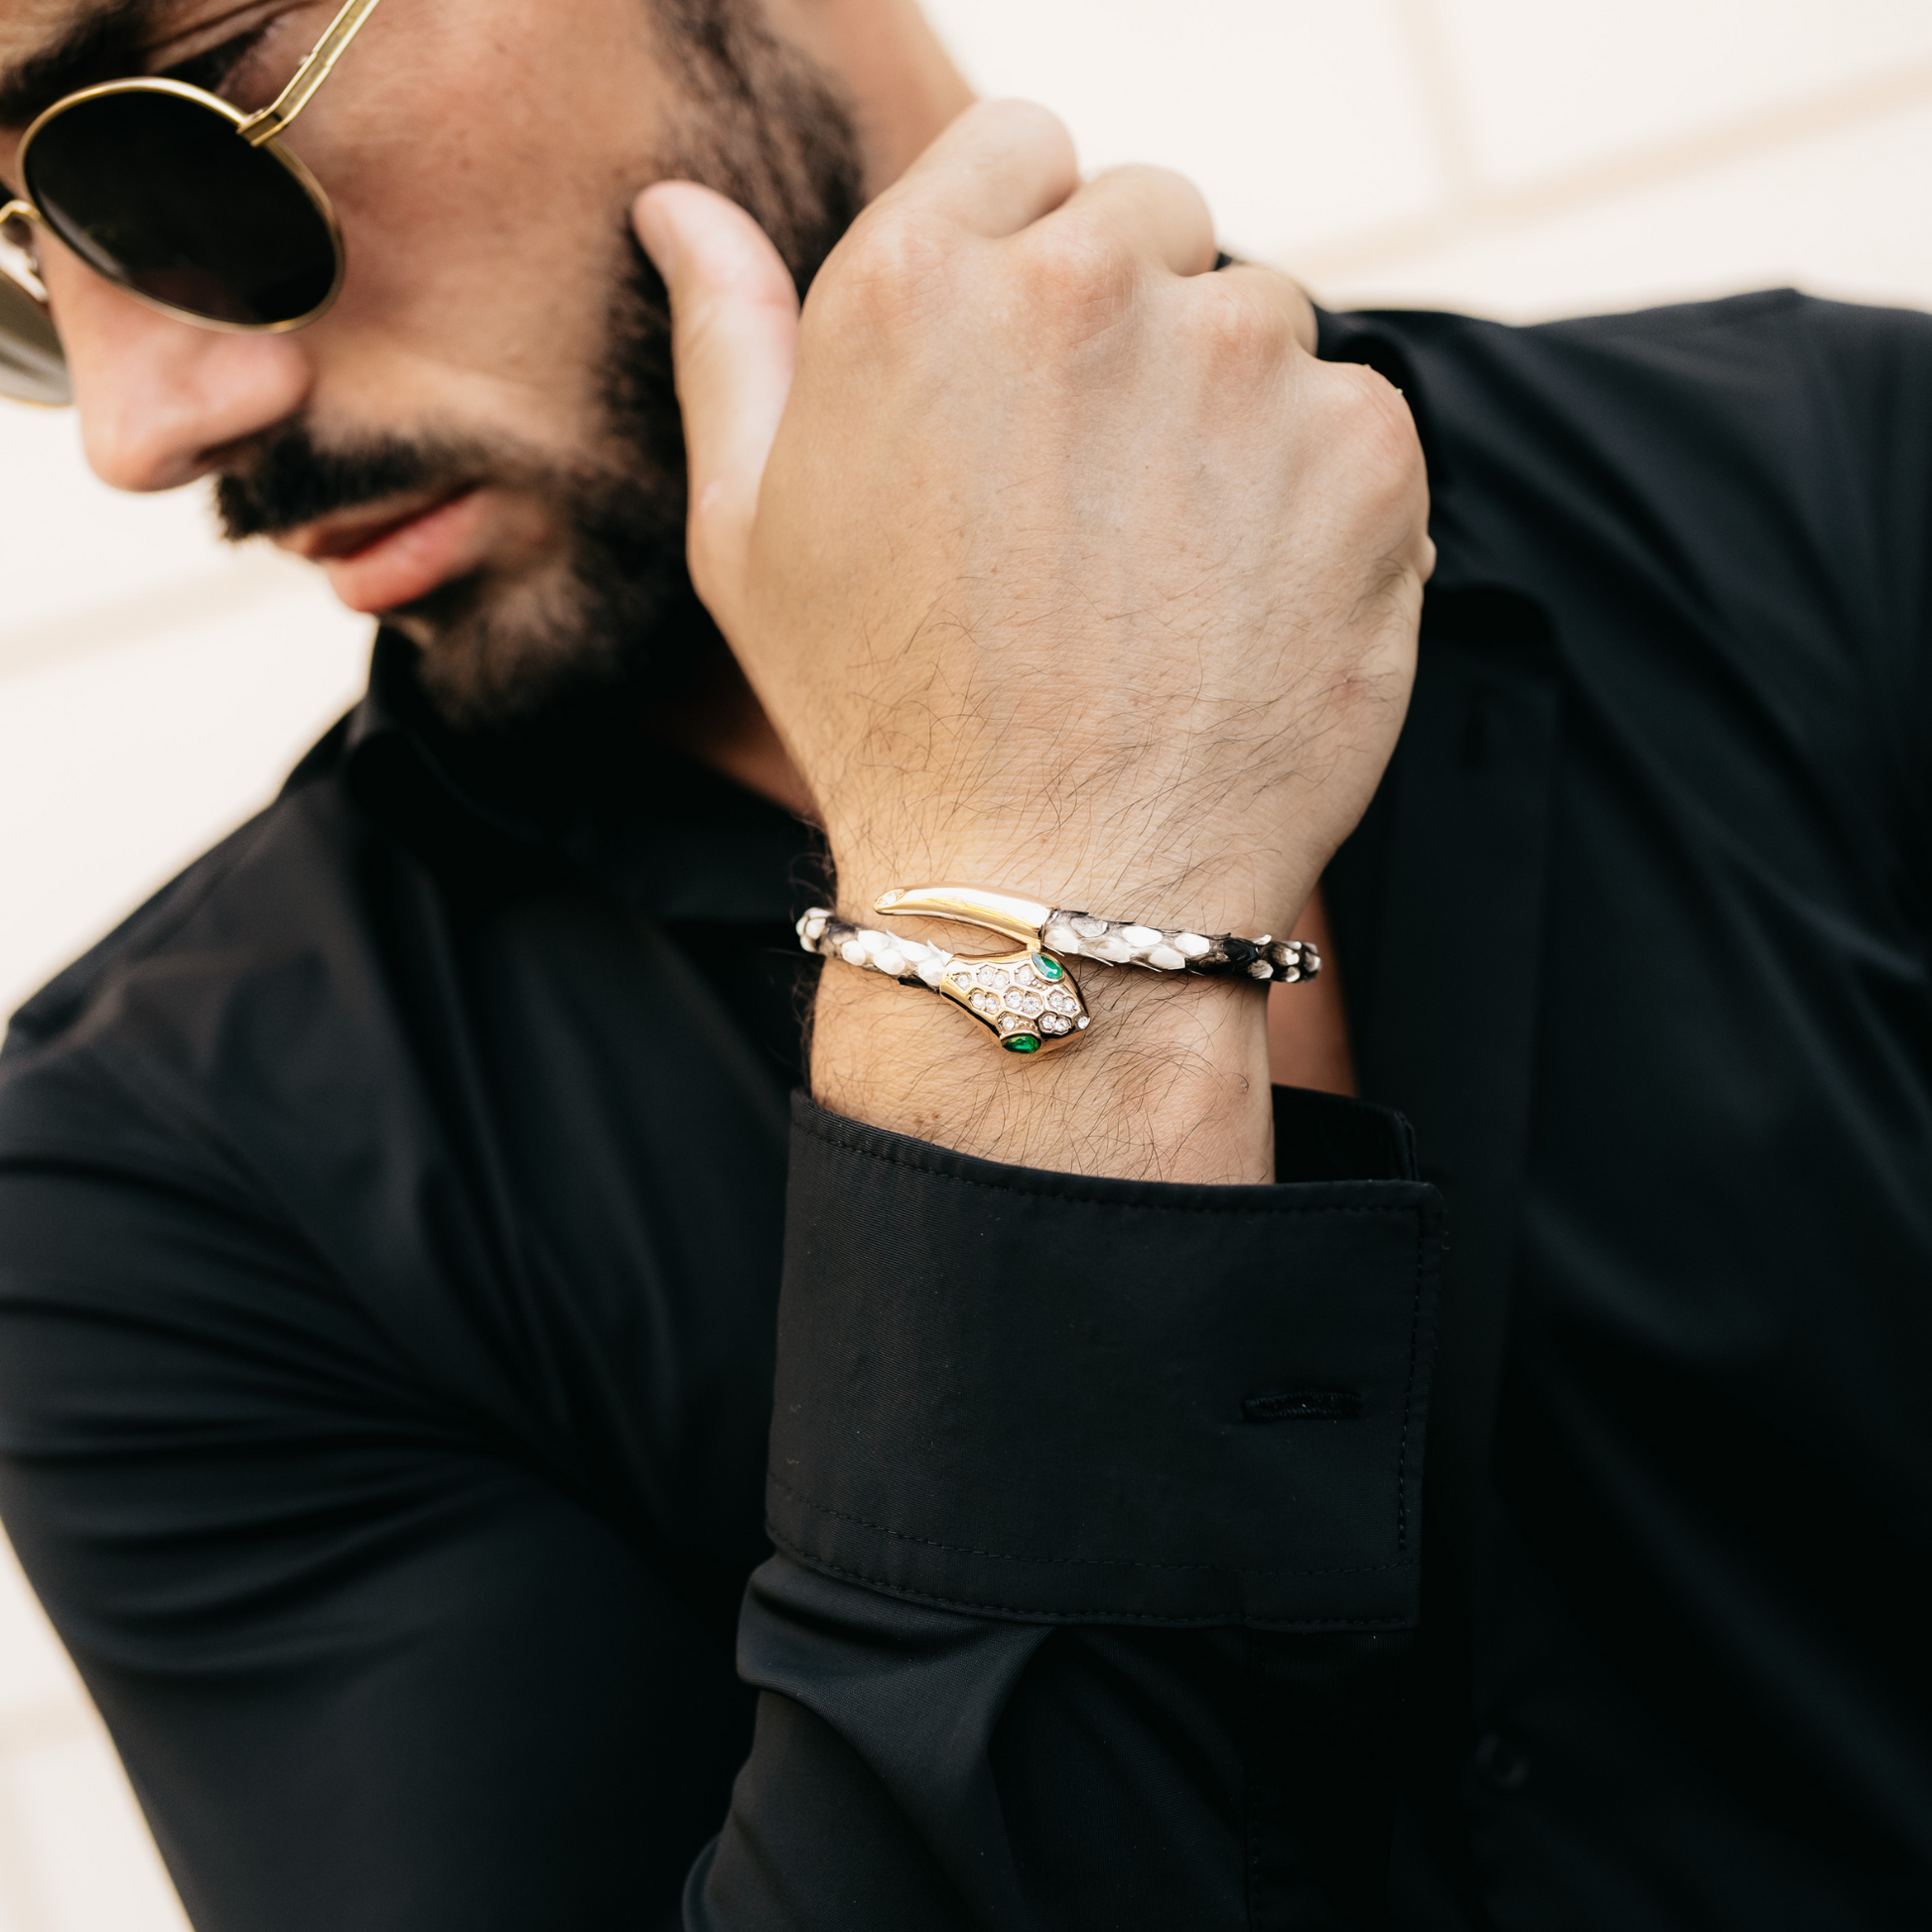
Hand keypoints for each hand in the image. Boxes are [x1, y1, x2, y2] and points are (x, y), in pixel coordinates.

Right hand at [636, 102, 1430, 1181]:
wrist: (1054, 888)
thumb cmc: (884, 720)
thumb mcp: (750, 536)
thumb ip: (729, 342)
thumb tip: (679, 205)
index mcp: (920, 281)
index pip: (1027, 148)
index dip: (1032, 249)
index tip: (1031, 367)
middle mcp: (1084, 287)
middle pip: (1154, 219)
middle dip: (1132, 327)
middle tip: (1092, 500)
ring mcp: (1239, 362)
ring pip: (1261, 320)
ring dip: (1228, 415)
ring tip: (1163, 577)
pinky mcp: (1361, 449)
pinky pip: (1353, 415)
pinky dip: (1318, 494)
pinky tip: (1243, 605)